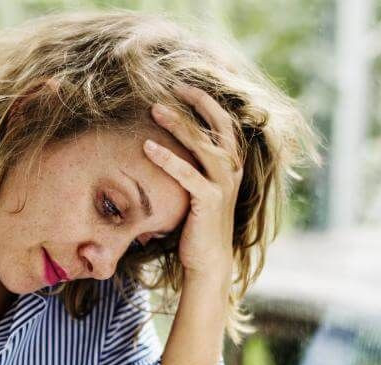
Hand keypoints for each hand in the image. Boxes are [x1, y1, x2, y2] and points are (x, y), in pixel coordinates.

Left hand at [143, 87, 241, 290]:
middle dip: (197, 102)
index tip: (182, 86)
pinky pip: (187, 174)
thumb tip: (164, 143)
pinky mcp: (209, 201)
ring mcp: (224, 185)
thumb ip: (191, 166)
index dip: (206, 101)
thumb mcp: (197, 189)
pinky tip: (148, 147)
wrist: (208, 261)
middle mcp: (232, 170)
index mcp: (232, 164)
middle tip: (171, 86)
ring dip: (179, 124)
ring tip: (154, 109)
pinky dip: (167, 159)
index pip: (224, 122)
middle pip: (218, 125)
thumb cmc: (197, 225)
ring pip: (203, 145)